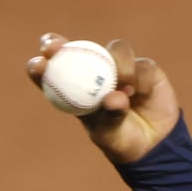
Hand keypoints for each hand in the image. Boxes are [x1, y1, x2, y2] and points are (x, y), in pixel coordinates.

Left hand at [26, 33, 179, 164]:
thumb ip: (110, 116)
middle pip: (78, 49)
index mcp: (77, 90)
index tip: (38, 64)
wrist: (153, 144)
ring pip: (116, 50)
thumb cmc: (120, 139)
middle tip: (54, 48)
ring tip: (125, 89)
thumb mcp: (110, 134)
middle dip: (62, 46)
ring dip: (120, 65)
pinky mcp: (145, 69)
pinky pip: (143, 65)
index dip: (43, 65)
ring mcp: (121, 68)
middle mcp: (97, 73)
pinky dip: (141, 79)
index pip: (55, 72)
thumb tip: (113, 97)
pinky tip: (141, 95)